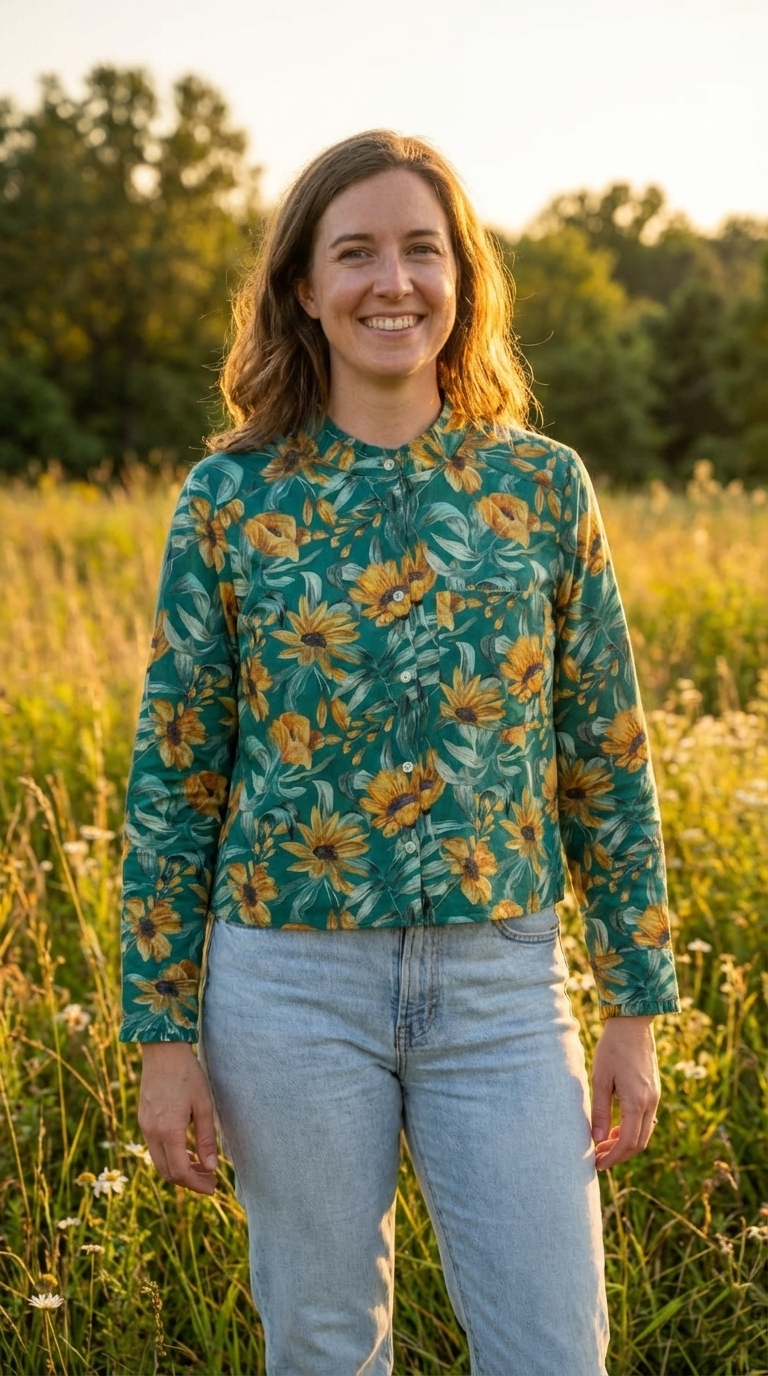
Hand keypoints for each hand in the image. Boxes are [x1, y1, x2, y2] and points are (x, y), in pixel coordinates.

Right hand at [138, 1042, 217, 1194]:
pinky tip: (186, 1150)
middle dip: (188, 1181)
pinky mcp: (143, 1119)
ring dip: (179, 1169)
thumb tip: (211, 1167)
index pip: (180, 1171)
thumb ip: (206, 1139)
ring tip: (201, 1166)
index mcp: (168, 1131)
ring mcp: (144, 1126)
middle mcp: (152, 1132)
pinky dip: (170, 1156)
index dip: (197, 1184)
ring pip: (159, 1161)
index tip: (213, 1187)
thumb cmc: (188, 1075)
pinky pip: (155, 1148)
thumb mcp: (204, 1106)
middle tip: (209, 1180)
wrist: (162, 1050)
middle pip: (167, 1172)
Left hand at [590, 1015, 659, 1169]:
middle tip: (597, 1159)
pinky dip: (631, 1130)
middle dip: (618, 1155)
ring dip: (625, 1144)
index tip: (597, 1165)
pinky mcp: (653, 1092)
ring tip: (603, 1146)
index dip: (613, 1158)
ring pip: (643, 1133)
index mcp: (637, 1102)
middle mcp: (650, 1103)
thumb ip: (600, 1111)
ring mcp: (654, 1098)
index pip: (628, 1143)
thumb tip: (597, 1140)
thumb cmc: (612, 1049)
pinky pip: (645, 1120)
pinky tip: (614, 1129)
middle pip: (639, 1143)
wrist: (633, 1025)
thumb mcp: (600, 1079)